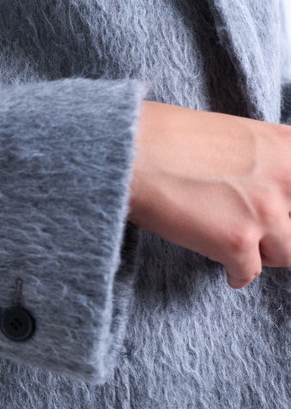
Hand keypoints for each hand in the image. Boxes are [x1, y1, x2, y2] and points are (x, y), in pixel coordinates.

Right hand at [127, 100, 290, 288]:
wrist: (132, 150)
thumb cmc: (171, 136)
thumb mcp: (238, 135)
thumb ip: (268, 162)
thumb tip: (277, 193)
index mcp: (288, 147)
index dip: (288, 208)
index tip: (280, 214)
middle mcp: (286, 179)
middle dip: (279, 232)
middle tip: (254, 228)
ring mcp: (265, 212)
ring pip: (284, 255)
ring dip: (259, 252)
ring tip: (236, 243)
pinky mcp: (237, 241)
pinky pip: (248, 273)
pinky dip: (235, 273)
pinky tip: (224, 266)